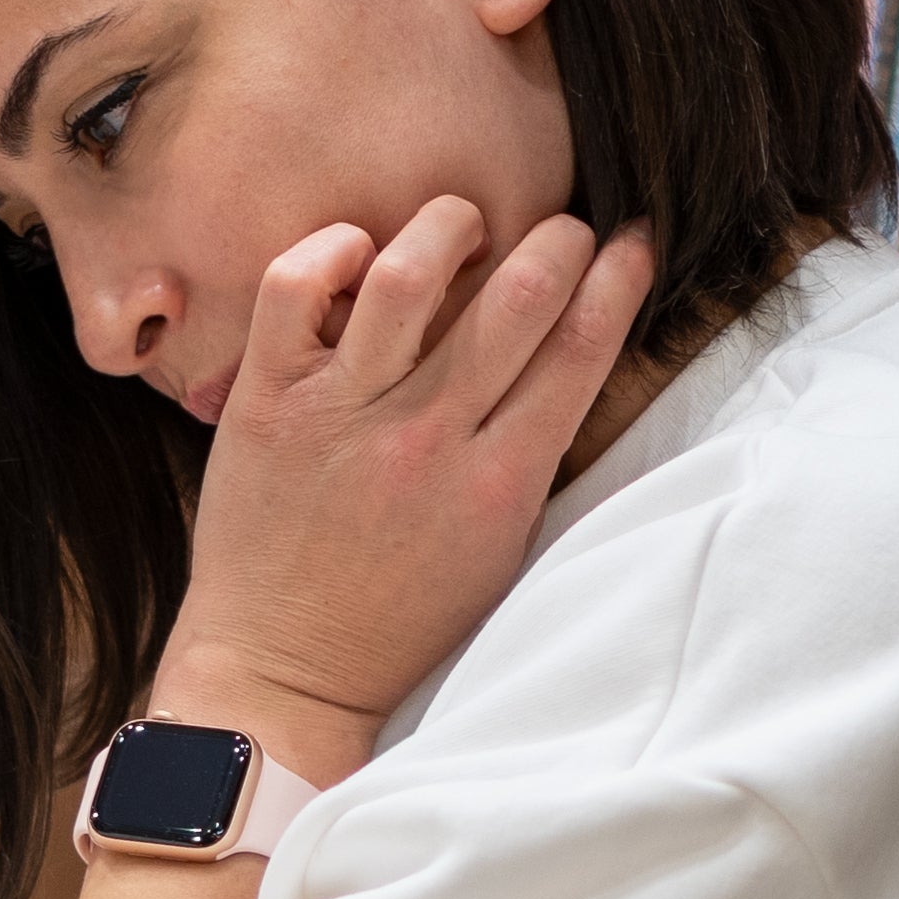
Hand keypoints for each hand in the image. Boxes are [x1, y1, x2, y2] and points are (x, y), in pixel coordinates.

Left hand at [158, 198, 658, 774]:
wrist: (282, 673)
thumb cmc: (398, 617)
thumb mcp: (499, 551)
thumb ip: (533, 457)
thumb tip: (571, 352)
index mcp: (497, 483)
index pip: (581, 348)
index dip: (620, 277)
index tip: (632, 242)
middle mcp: (425, 439)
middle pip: (519, 296)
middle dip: (560, 238)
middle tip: (560, 229)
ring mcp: (341, 415)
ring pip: (409, 273)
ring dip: (453, 226)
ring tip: (464, 229)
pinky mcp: (266, 402)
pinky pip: (294, 288)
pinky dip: (332, 248)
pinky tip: (360, 253)